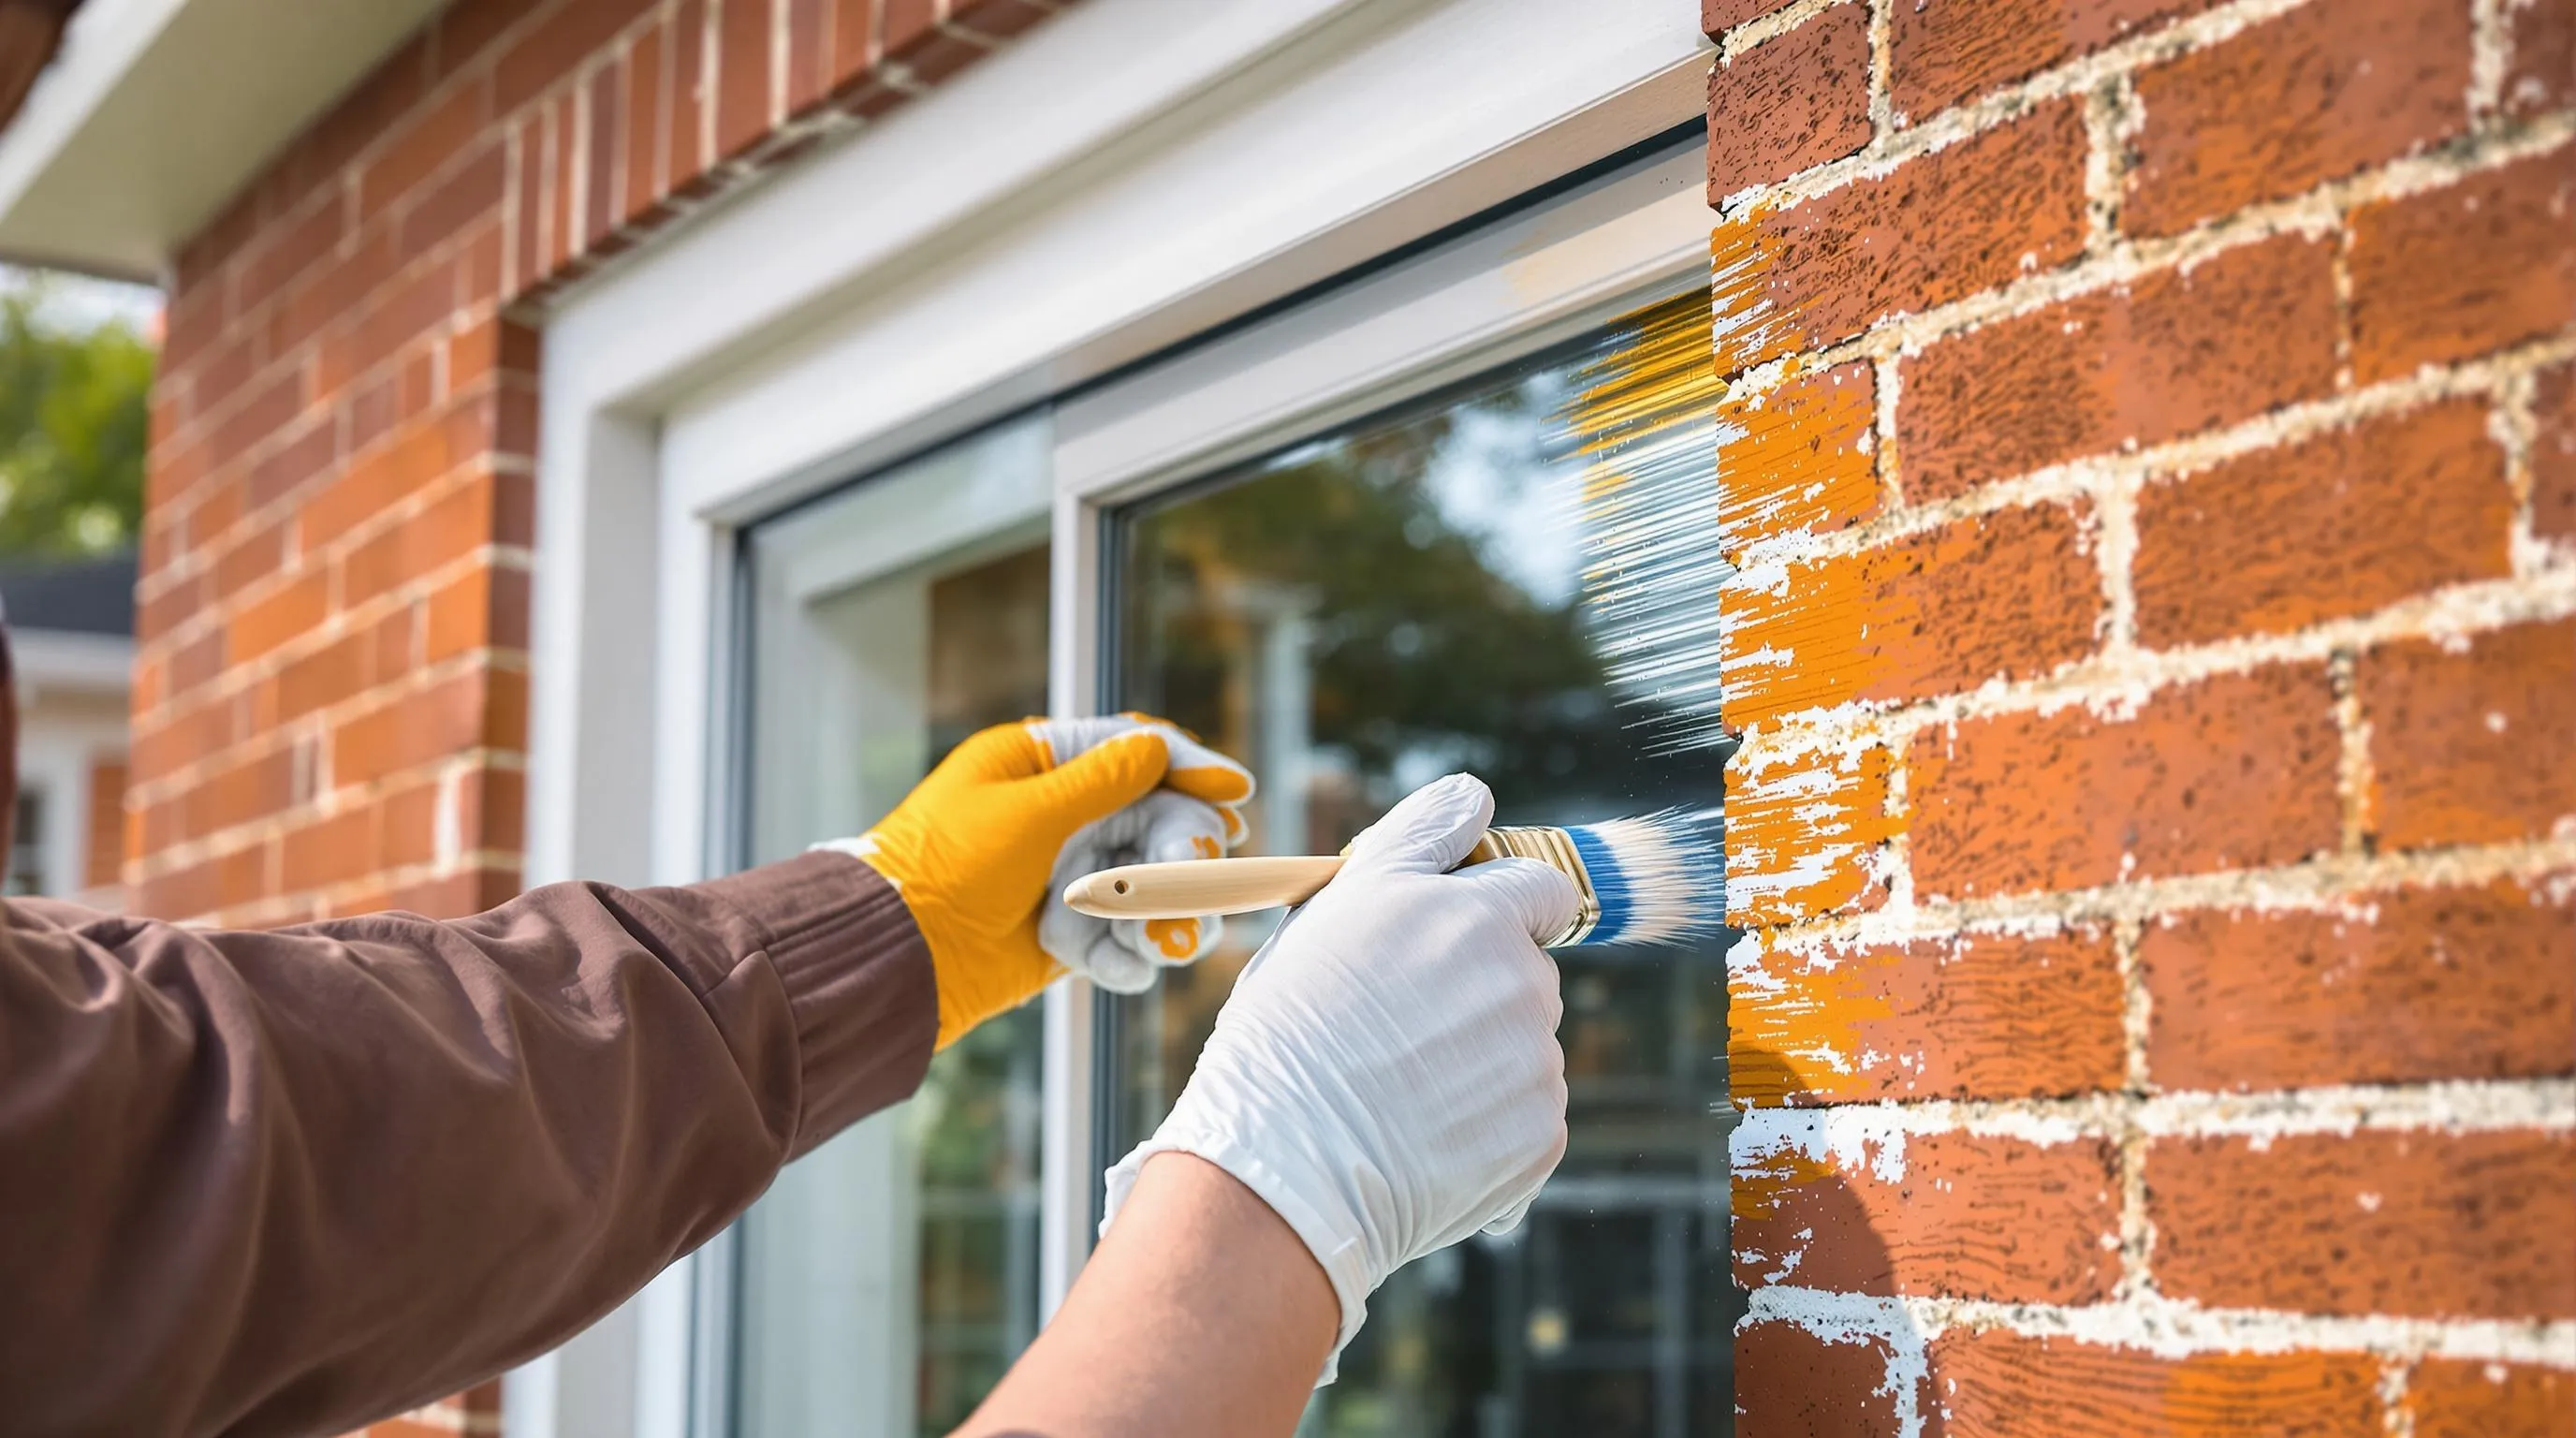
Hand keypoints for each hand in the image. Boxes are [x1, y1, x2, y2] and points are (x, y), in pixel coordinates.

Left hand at [819, 715, 1252, 1048]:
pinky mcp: (1071, 932)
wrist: (898, 959)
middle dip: (1185, 854)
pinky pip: (1126, 938)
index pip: (1131, 751)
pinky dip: (1128, 954)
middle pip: (1157, 822)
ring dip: (1168, 912)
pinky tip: (1113, 962)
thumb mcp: (1028, 813)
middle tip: (1203, 877)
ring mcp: (1069, 875)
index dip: (1188, 768)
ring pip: (1152, 884)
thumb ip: (1101, 781)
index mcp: (1039, 764)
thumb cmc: (946, 871)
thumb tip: (1157, 746)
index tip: (1237, 791)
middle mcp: (1061, 815)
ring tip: (1165, 940)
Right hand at [1097, 773, 1575, 1377]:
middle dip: (1478, 987)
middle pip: (1527, 969)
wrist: (1282, 1171)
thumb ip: (1417, 840)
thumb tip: (1475, 798)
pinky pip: (1525, 1114)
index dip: (1499, 908)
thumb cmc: (1288, 1030)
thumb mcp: (1336, 905)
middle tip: (1396, 1028)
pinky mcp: (1541, 1134)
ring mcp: (1536, 1061)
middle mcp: (1520, 978)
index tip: (1452, 941)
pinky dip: (1484, 1125)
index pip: (1541, 887)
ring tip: (1396, 1091)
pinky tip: (1418, 1139)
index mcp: (1476, 912)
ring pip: (1524, 1043)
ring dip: (1479, 1056)